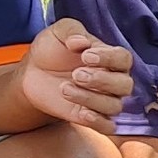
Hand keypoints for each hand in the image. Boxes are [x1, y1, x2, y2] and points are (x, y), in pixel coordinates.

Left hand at [19, 18, 137, 133]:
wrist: (32, 73)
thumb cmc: (51, 50)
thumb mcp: (58, 32)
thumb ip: (71, 30)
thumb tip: (81, 42)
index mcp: (110, 57)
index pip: (124, 59)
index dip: (109, 58)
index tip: (85, 56)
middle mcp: (112, 80)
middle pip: (125, 85)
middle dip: (101, 80)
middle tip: (76, 74)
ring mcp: (103, 100)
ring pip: (114, 106)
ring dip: (90, 98)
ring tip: (65, 89)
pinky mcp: (91, 117)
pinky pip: (108, 127)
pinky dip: (98, 122)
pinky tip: (82, 113)